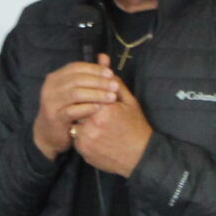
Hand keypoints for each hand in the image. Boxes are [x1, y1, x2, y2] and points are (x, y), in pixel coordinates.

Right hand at [34, 59, 122, 158]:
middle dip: (98, 81)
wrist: (48, 133)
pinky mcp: (54, 118)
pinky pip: (72, 110)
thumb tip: (105, 57)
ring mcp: (50, 102)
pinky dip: (87, 108)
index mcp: (55, 77)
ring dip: (96, 94)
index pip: (76, 67)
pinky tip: (99, 108)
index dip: (94, 69)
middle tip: (115, 86)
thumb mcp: (76, 90)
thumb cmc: (66, 109)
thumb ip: (90, 74)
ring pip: (75, 93)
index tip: (110, 73)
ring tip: (111, 97)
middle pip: (77, 79)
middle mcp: (50, 87)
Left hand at [70, 61, 153, 176]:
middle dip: (86, 111)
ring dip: (82, 124)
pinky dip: (83, 138)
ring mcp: (86, 140)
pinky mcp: (83, 152)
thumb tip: (102, 58)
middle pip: (78, 109)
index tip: (101, 105)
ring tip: (100, 129)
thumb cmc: (136, 126)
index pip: (86, 96)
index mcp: (103, 110)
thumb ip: (112, 80)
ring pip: (75, 125)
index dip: (92, 98)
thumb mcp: (129, 101)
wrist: (140, 157)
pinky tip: (98, 139)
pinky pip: (76, 139)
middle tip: (100, 118)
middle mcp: (92, 125)